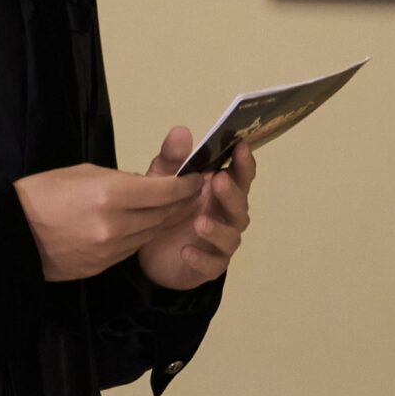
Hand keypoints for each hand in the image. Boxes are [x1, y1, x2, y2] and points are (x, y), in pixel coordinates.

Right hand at [13, 158, 205, 283]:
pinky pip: (132, 248)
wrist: (12, 233)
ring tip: (174, 209)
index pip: (163, 191)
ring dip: (165, 221)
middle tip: (192, 192)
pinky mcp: (103, 266)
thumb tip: (147, 185)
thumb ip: (120, 180)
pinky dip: (143, 235)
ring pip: (151, 234)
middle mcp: (115, 225)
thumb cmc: (43, 192)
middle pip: (163, 215)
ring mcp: (110, 250)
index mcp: (109, 194)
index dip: (185, 185)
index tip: (196, 178)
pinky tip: (145, 225)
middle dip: (181, 203)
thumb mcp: (83, 172)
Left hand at [135, 125, 255, 291]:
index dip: (243, 161)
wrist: (151, 251)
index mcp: (222, 190)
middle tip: (219, 180)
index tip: (241, 145)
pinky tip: (186, 251)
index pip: (240, 175)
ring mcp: (221, 242)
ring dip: (217, 229)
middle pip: (240, 204)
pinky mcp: (210, 265)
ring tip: (199, 222)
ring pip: (230, 235)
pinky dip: (201, 258)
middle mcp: (227, 215)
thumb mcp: (162, 179)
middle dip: (232, 192)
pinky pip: (211, 264)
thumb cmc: (167, 208)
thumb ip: (173, 158)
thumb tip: (181, 130)